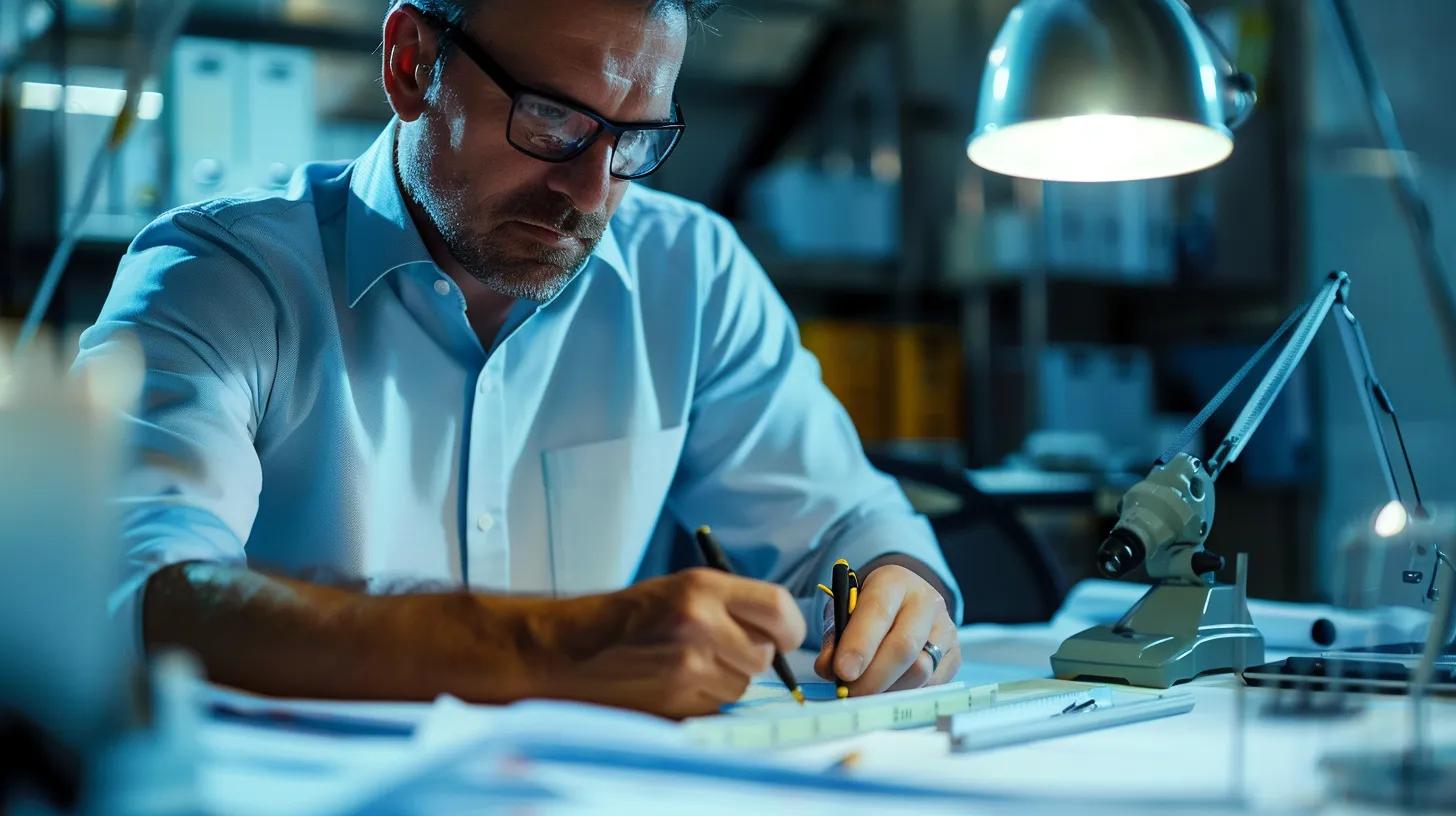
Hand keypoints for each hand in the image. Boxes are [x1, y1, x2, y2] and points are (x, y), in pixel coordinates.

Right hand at [541, 569, 805, 718]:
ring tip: (685, 665)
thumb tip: (779, 632)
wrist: (570, 648)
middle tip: (716, 650)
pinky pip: (717, 707)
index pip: (778, 608)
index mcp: (703, 587)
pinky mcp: (677, 700)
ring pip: (742, 685)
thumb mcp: (680, 589)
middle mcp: (700, 622)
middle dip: (748, 657)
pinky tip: (673, 684)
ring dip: (724, 680)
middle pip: (763, 655)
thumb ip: (730, 604)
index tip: (781, 637)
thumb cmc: (627, 617)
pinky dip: (703, 700)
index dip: (787, 628)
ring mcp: (688, 665)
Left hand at [813, 563, 959, 694]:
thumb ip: (834, 638)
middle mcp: (926, 601)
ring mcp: (945, 628)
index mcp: (894, 581)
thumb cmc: (868, 610)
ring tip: (864, 692)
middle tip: (848, 692)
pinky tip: (886, 690)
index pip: (878, 612)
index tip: (842, 672)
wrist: (904, 603)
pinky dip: (904, 693)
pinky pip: (931, 684)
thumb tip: (829, 670)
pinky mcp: (955, 655)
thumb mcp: (845, 611)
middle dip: (872, 677)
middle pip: (904, 646)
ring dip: (888, 689)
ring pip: (920, 670)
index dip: (859, 645)